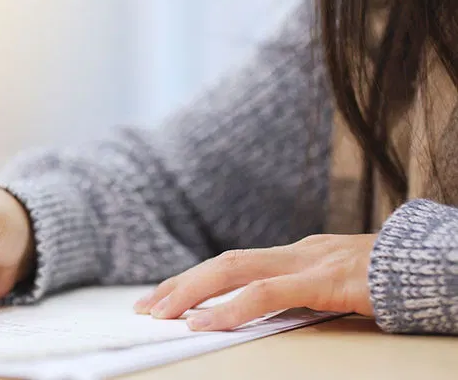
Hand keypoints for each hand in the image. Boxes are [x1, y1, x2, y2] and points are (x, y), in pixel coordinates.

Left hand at [134, 234, 376, 330]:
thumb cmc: (396, 281)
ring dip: (193, 292)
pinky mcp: (327, 280)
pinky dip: (232, 307)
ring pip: (236, 269)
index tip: (161, 299)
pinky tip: (206, 322)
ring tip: (162, 314)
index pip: (233, 264)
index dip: (194, 280)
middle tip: (145, 307)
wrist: (438, 265)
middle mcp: (298, 252)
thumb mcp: (343, 287)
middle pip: (224, 262)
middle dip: (180, 284)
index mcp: (298, 254)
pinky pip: (269, 292)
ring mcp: (311, 262)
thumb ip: (307, 294)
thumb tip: (270, 311)